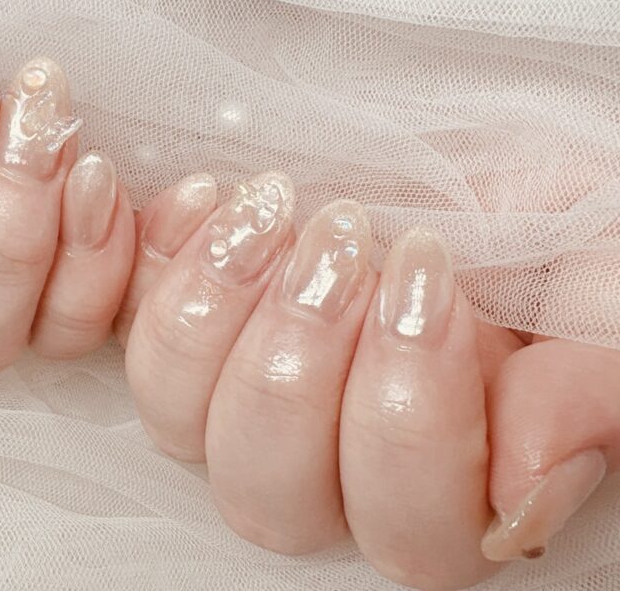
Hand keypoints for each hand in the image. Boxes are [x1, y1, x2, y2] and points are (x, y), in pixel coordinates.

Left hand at [124, 173, 618, 589]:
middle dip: (297, 363)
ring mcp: (240, 392)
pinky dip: (156, 253)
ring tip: (271, 213)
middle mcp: (327, 461)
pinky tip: (210, 194)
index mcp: (443, 485)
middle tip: (343, 245)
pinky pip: (121, 316)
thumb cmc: (545, 231)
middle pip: (267, 490)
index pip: (408, 530)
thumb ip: (581, 393)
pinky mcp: (189, 319)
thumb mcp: (594, 291)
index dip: (410, 418)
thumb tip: (518, 506)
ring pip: (176, 417)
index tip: (433, 282)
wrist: (471, 163)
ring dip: (214, 311)